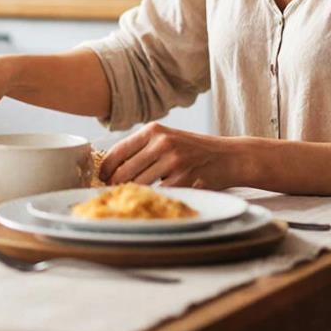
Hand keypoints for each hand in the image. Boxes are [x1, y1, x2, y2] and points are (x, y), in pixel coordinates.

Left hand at [100, 122, 244, 189]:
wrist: (229, 156)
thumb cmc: (194, 149)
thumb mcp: (167, 138)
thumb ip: (142, 148)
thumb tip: (111, 169)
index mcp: (153, 130)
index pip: (117, 151)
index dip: (105, 169)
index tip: (102, 179)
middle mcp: (161, 142)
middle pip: (124, 172)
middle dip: (116, 186)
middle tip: (115, 194)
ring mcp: (173, 161)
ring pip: (138, 185)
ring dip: (133, 195)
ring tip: (133, 198)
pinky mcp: (184, 179)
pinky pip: (158, 194)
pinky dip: (153, 199)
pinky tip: (155, 200)